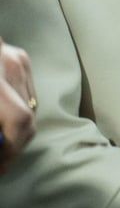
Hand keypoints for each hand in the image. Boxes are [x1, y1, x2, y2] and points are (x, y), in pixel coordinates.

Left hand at [0, 41, 35, 171]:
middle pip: (28, 117)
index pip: (19, 121)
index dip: (11, 151)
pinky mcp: (18, 56)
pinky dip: (16, 109)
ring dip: (15, 127)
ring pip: (29, 105)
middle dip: (14, 145)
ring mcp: (17, 60)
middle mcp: (10, 68)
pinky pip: (26, 92)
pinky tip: (1, 116)